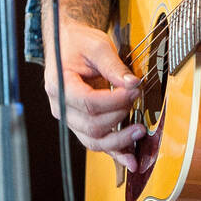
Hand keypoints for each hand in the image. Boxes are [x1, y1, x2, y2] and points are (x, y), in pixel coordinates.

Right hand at [43, 21, 145, 170]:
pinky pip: (97, 142)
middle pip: (92, 125)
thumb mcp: (97, 46)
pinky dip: (115, 150)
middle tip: (137, 99)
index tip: (134, 91)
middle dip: (119, 116)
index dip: (115, 101)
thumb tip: (133, 84)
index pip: (88, 103)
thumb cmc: (79, 43)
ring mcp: (70, 118)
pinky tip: (130, 158)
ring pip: (94, 140)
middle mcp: (61, 107)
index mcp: (60, 86)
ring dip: (119, 140)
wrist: (67, 43)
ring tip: (140, 132)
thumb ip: (114, 66)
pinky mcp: (81, 123)